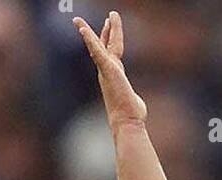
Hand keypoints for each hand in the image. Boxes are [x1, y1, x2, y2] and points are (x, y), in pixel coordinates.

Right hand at [74, 10, 145, 131]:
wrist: (126, 120)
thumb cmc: (131, 115)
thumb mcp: (133, 102)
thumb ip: (133, 100)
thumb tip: (138, 108)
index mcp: (114, 74)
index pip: (110, 51)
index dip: (108, 37)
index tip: (108, 25)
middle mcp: (108, 70)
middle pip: (104, 45)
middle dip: (105, 30)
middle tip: (104, 16)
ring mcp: (106, 69)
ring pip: (99, 45)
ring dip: (96, 30)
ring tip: (94, 17)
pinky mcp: (107, 69)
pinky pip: (97, 50)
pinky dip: (90, 40)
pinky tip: (83, 30)